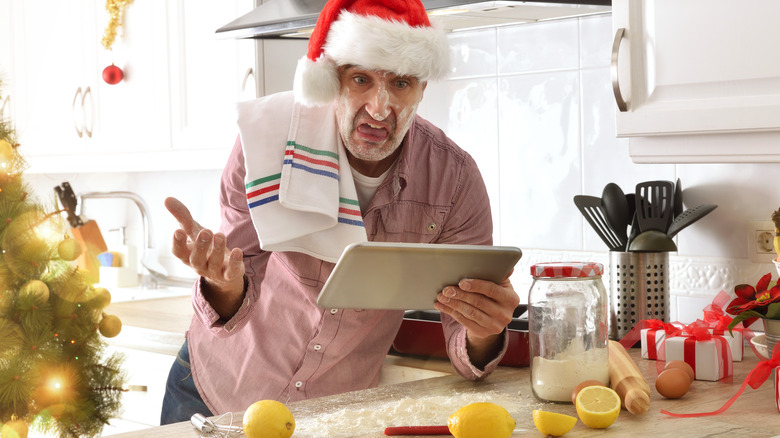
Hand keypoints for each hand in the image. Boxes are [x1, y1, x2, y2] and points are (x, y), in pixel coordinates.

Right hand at [165, 197, 244, 317]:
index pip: (179, 252)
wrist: (222, 267)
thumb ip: (182, 216)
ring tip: (220, 235)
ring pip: (214, 263)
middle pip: (196, 259)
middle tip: (206, 231)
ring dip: (217, 249)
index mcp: (187, 255)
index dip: (177, 243)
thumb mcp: (193, 230)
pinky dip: (234, 262)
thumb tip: (167, 198)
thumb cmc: (204, 245)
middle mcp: (198, 265)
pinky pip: (231, 272)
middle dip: (200, 246)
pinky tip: (237, 251)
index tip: (178, 230)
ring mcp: (214, 271)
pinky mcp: (229, 274)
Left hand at [434, 275, 519, 366]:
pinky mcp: (483, 333)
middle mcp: (505, 314)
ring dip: (453, 303)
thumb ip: (498, 274)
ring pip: (470, 312)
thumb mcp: (500, 284)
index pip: (492, 290)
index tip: (461, 282)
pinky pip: (464, 321)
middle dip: (460, 294)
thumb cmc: (495, 295)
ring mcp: (494, 326)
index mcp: (511, 299)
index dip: (476, 285)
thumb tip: (503, 261)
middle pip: (478, 302)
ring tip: (442, 296)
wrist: (494, 318)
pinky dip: (451, 312)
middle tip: (446, 289)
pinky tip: (442, 305)